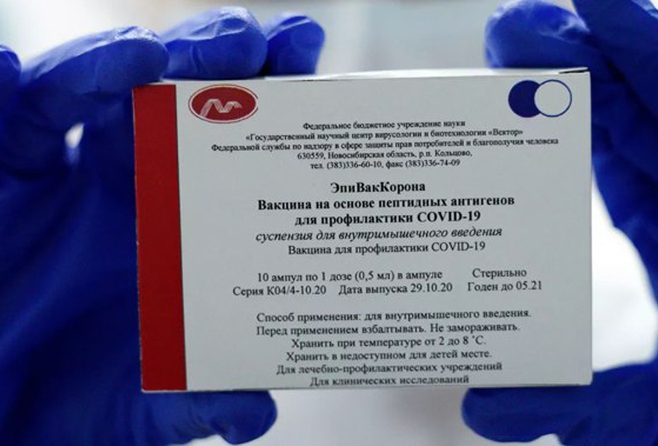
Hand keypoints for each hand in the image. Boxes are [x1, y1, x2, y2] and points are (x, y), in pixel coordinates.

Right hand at [0, 8, 323, 444]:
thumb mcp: (145, 405)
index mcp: (176, 214)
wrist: (1, 409)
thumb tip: (256, 416)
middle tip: (256, 39)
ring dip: (113, 63)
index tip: (306, 51)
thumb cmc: (72, 394)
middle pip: (170, 95)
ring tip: (148, 55)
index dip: (268, 91)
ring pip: (82, 91)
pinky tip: (13, 68)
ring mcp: (54, 170)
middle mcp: (121, 177)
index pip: (229, 136)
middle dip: (211, 58)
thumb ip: (198, 401)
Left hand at [463, 0, 657, 443]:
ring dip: (655, 58)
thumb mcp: (651, 420)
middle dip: (581, 67)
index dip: (554, 112)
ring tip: (599, 3)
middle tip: (516, 22)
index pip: (606, 154)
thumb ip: (574, 407)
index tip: (499, 71)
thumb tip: (479, 409)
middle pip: (642, 120)